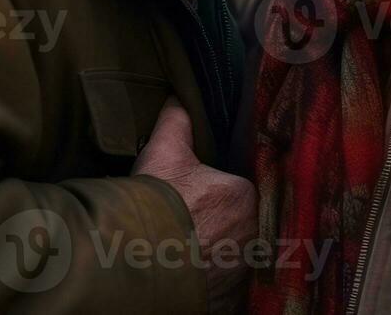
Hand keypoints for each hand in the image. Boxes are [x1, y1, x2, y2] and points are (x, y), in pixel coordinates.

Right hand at [134, 98, 256, 314]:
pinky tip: (189, 272)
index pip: (234, 190)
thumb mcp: (163, 152)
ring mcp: (242, 271)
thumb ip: (177, 120)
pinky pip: (225, 285)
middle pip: (235, 224)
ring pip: (230, 255)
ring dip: (214, 253)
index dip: (212, 193)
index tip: (194, 198)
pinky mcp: (230, 300)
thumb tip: (179, 97)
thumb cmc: (155, 204)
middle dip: (217, 224)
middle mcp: (253, 235)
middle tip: (188, 224)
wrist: (136, 264)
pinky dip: (211, 280)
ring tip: (185, 249)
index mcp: (245, 196)